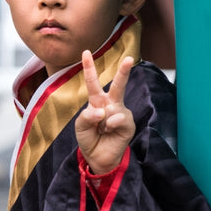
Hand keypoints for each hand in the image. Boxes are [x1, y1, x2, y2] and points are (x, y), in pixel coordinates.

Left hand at [76, 50, 136, 174]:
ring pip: (113, 106)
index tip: (85, 52)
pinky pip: (117, 118)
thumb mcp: (80, 126)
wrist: (98, 158)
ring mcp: (121, 113)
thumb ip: (86, 116)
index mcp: (97, 102)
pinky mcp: (128, 123)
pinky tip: (109, 131)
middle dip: (124, 72)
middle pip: (118, 85)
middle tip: (130, 59)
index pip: (93, 83)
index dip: (89, 68)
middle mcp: (110, 104)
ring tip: (102, 130)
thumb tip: (102, 111)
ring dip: (103, 120)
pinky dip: (110, 125)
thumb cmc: (89, 139)